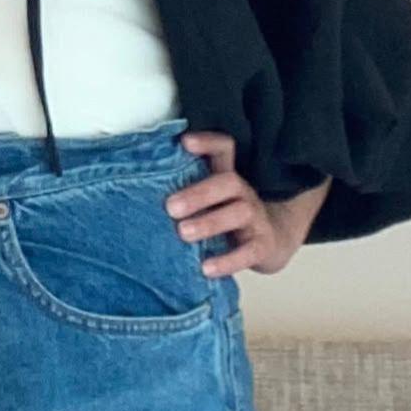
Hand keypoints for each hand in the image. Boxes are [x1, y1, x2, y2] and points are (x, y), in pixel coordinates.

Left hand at [164, 131, 301, 277]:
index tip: (184, 142)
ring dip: (210, 222)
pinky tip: (206, 268)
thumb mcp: (212, 199)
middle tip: (170, 207)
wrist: (272, 243)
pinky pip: (250, 251)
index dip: (207, 142)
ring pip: (240, 213)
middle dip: (199, 193)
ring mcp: (257, 218)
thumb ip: (186, 192)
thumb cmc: (227, 217)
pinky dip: (228, 261)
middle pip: (228, 182)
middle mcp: (244, 193)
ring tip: (183, 233)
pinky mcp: (263, 246)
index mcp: (227, 177)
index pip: (224, 149)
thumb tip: (139, 192)